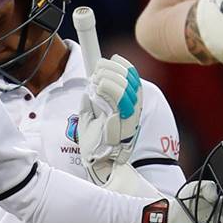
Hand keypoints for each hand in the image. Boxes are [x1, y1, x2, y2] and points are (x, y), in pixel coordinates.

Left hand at [78, 55, 141, 184]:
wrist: (98, 163)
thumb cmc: (94, 142)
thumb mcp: (89, 115)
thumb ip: (91, 99)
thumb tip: (90, 84)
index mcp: (128, 105)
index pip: (132, 78)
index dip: (123, 65)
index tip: (111, 59)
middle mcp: (133, 108)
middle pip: (129, 78)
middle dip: (111, 68)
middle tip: (97, 70)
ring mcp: (129, 115)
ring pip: (125, 85)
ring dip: (108, 76)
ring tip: (97, 80)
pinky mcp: (122, 121)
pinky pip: (118, 98)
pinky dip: (108, 87)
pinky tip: (98, 86)